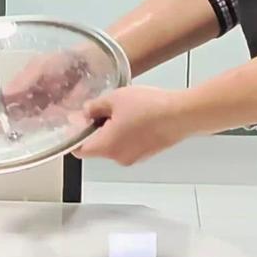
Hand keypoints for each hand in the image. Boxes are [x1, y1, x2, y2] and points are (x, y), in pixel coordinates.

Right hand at [0, 48, 112, 123]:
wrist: (94, 64)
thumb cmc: (66, 60)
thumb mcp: (40, 66)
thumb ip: (23, 80)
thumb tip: (5, 93)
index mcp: (28, 84)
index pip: (8, 98)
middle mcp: (36, 99)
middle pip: (16, 113)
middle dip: (2, 122)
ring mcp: (49, 110)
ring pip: (29, 122)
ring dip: (17, 129)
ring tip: (3, 135)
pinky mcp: (64, 119)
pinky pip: (48, 127)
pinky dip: (39, 130)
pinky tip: (27, 134)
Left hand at [73, 86, 194, 165]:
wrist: (181, 114)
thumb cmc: (148, 108)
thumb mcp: (114, 99)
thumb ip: (93, 107)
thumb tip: (84, 112)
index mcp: (105, 147)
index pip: (79, 150)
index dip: (75, 136)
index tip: (77, 123)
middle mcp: (118, 158)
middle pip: (97, 147)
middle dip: (97, 129)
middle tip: (104, 108)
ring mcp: (135, 158)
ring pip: (114, 145)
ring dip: (114, 130)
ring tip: (125, 110)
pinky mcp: (147, 154)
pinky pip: (130, 145)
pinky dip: (129, 133)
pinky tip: (138, 116)